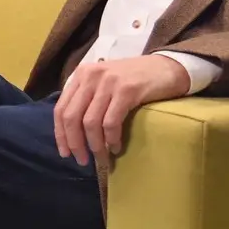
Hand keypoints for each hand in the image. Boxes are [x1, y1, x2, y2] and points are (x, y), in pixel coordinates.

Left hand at [51, 54, 193, 167]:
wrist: (168, 67)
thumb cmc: (135, 79)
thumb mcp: (104, 83)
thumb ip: (87, 99)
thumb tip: (72, 132)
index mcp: (81, 75)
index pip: (61, 109)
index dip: (60, 134)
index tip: (65, 153)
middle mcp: (91, 76)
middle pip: (72, 117)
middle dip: (75, 143)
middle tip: (82, 161)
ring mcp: (109, 82)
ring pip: (90, 122)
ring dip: (95, 146)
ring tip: (102, 158)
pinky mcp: (127, 90)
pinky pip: (111, 122)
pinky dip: (111, 139)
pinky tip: (116, 147)